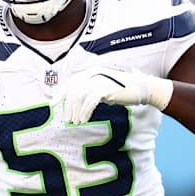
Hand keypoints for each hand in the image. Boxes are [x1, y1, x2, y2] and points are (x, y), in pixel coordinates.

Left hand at [50, 67, 172, 124]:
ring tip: (76, 122)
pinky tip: (84, 120)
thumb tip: (74, 103)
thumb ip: (90, 92)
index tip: (52, 105)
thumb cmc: (122, 90)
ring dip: (75, 111)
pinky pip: (90, 101)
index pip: (70, 83)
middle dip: (67, 107)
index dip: (60, 94)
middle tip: (68, 120)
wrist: (142, 88)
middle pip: (72, 90)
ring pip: (79, 95)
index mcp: (91, 73)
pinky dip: (85, 112)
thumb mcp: (103, 89)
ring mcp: (100, 80)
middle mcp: (93, 74)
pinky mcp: (107, 88)